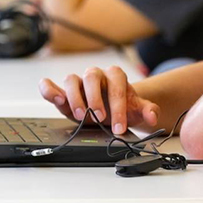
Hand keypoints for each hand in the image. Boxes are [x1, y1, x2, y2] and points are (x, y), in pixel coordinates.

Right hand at [38, 65, 159, 134]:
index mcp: (115, 76)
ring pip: (72, 79)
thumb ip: (147, 110)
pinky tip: (54, 98)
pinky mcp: (63, 92)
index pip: (116, 86)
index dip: (118, 107)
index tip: (119, 126)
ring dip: (74, 97)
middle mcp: (95, 75)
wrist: (112, 109)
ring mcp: (79, 83)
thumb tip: (153, 116)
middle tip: (99, 118)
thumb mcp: (136, 110)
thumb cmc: (123, 107)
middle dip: (95, 98)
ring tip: (80, 115)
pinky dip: (49, 89)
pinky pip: (51, 85)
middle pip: (92, 77)